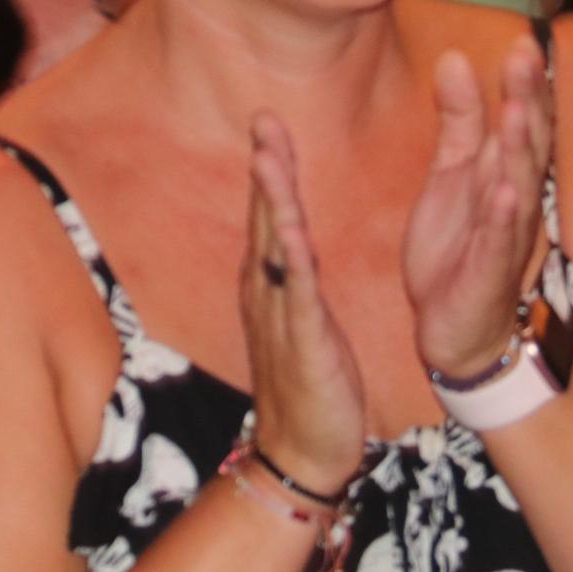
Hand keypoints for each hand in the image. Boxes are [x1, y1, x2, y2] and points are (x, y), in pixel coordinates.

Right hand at [239, 112, 365, 494]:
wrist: (303, 454)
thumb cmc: (309, 386)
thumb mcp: (299, 320)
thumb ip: (292, 278)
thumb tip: (289, 239)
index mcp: (270, 286)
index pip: (269, 217)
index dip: (268, 169)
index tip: (269, 123)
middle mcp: (267, 295)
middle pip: (265, 219)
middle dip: (265, 168)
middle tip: (263, 118)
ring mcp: (280, 318)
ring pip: (276, 249)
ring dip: (273, 201)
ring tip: (270, 156)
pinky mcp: (303, 344)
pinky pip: (298, 296)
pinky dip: (295, 260)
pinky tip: (293, 230)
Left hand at [401, 38, 550, 377]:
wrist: (456, 328)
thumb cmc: (460, 247)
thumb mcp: (452, 173)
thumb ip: (459, 120)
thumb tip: (456, 57)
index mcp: (507, 173)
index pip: (523, 122)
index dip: (525, 85)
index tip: (525, 42)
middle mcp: (516, 201)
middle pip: (528, 145)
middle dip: (527, 101)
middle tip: (526, 57)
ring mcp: (506, 238)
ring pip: (518, 187)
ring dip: (519, 150)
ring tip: (516, 111)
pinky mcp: (489, 273)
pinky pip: (499, 242)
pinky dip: (503, 217)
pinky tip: (503, 191)